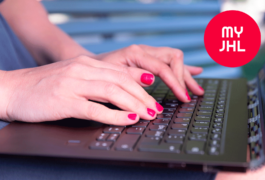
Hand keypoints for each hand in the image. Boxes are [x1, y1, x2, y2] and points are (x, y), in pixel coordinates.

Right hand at [0, 56, 163, 124]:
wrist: (12, 89)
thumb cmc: (43, 86)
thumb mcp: (72, 76)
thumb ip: (95, 80)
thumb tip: (120, 92)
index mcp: (86, 63)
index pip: (121, 71)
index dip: (141, 84)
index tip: (154, 96)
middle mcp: (82, 70)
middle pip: (122, 81)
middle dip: (143, 96)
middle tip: (155, 109)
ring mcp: (73, 84)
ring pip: (113, 92)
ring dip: (134, 104)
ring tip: (147, 115)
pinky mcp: (64, 100)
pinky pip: (96, 108)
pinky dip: (115, 115)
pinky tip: (127, 120)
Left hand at [96, 45, 203, 101]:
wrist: (92, 64)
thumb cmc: (100, 70)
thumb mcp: (112, 75)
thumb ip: (131, 77)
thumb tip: (151, 80)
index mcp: (136, 53)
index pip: (164, 67)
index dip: (176, 83)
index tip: (183, 97)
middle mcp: (145, 50)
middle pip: (174, 58)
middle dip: (184, 78)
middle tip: (188, 97)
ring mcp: (149, 53)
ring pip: (175, 60)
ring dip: (187, 75)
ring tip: (197, 90)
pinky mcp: (150, 58)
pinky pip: (171, 62)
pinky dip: (184, 69)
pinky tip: (196, 72)